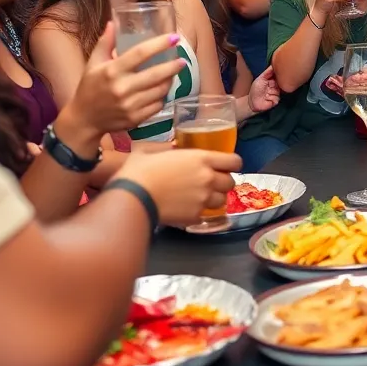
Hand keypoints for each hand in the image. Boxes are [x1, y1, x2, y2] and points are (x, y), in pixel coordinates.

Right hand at [59, 23, 185, 145]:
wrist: (84, 119)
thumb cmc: (89, 87)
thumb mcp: (93, 63)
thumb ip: (105, 43)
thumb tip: (113, 22)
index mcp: (112, 71)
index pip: (140, 53)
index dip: (159, 44)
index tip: (174, 38)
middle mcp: (122, 88)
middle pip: (156, 74)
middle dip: (173, 66)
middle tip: (182, 59)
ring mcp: (130, 105)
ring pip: (160, 90)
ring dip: (170, 80)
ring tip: (173, 73)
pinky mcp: (136, 118)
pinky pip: (158, 105)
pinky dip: (163, 96)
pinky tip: (163, 89)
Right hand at [114, 149, 240, 226]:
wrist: (132, 197)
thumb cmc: (139, 170)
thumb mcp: (151, 151)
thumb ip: (166, 149)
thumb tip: (170, 149)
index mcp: (201, 159)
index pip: (234, 161)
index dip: (232, 164)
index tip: (225, 165)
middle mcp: (208, 179)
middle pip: (230, 182)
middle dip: (223, 182)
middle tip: (211, 182)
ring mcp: (203, 199)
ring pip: (222, 200)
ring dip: (214, 198)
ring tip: (200, 197)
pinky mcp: (195, 216)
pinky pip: (205, 214)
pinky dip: (199, 212)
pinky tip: (187, 208)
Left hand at [247, 65, 279, 113]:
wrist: (252, 102)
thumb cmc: (255, 90)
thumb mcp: (261, 78)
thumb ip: (268, 72)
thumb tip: (273, 64)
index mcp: (272, 80)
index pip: (279, 75)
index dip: (280, 74)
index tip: (281, 70)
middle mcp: (276, 86)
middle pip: (281, 82)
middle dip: (277, 82)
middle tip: (272, 83)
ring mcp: (277, 93)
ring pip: (279, 90)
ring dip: (272, 90)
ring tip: (267, 92)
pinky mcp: (276, 100)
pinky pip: (277, 97)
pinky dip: (272, 97)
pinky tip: (267, 97)